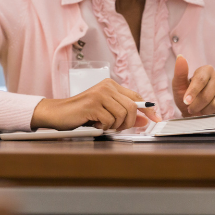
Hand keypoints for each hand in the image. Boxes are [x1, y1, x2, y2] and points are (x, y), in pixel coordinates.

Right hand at [31, 78, 161, 130]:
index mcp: (112, 86)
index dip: (148, 110)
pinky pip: (110, 120)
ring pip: (122, 114)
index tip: (156, 119)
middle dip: (128, 123)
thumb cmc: (81, 114)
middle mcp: (107, 86)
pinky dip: (104, 127)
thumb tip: (144, 120)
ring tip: (102, 125)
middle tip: (117, 128)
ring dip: (115, 126)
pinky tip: (94, 124)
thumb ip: (124, 115)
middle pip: (132, 107)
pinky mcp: (92, 103)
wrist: (57, 113)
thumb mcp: (106, 114)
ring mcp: (100, 94)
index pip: (137, 96)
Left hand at [172, 55, 214, 116]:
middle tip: (190, 109)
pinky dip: (214, 115)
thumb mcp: (179, 85)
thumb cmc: (186, 96)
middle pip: (206, 95)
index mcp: (207, 70)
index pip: (200, 80)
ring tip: (200, 110)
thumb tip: (180, 57)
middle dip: (196, 106)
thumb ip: (180, 72)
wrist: (195, 110)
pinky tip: (210, 112)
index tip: (186, 101)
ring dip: (204, 112)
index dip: (192, 92)